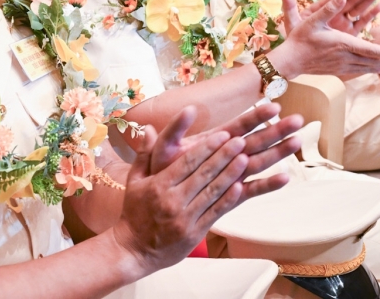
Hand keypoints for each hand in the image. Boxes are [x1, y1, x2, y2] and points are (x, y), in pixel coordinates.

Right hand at [111, 105, 296, 274]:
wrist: (135, 250)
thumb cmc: (135, 213)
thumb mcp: (134, 181)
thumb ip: (144, 154)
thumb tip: (149, 128)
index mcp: (159, 186)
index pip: (187, 162)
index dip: (207, 148)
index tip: (223, 135)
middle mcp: (173, 200)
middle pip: (203, 174)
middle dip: (224, 156)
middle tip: (241, 141)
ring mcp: (185, 218)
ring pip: (212, 192)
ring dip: (230, 174)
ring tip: (245, 159)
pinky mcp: (194, 233)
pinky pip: (215, 213)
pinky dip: (228, 199)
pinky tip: (241, 187)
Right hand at [269, 0, 379, 77]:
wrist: (290, 60)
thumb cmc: (300, 39)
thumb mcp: (312, 20)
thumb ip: (329, 8)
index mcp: (342, 43)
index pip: (369, 50)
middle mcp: (344, 57)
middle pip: (371, 60)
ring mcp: (341, 65)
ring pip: (366, 67)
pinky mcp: (337, 70)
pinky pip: (357, 71)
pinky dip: (369, 70)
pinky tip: (374, 71)